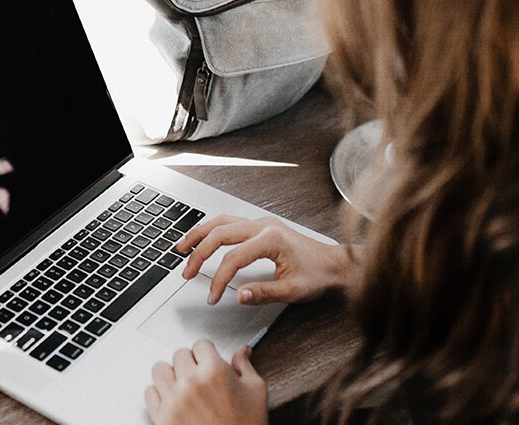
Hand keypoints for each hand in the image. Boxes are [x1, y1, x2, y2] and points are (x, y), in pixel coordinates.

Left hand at [145, 341, 267, 424]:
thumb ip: (244, 366)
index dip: (207, 353)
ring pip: (160, 369)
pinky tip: (173, 400)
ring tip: (182, 385)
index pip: (201, 344)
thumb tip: (242, 351)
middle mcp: (191, 382)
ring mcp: (174, 399)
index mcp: (214, 371)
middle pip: (179, 354)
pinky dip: (159, 394)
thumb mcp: (255, 391)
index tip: (208, 361)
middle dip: (190, 363)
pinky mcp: (162, 417)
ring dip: (171, 375)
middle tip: (199, 376)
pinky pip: (150, 392)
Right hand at [176, 215, 350, 304]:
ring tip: (182, 248)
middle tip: (186, 273)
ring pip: (221, 222)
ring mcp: (262, 223)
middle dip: (199, 254)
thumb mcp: (292, 291)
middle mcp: (264, 225)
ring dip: (199, 234)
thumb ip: (263, 293)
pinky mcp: (261, 226)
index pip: (233, 258)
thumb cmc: (318, 275)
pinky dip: (212, 230)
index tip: (213, 296)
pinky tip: (203, 239)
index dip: (219, 279)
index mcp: (271, 239)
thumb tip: (238, 295)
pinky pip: (229, 222)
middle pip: (220, 233)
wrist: (335, 263)